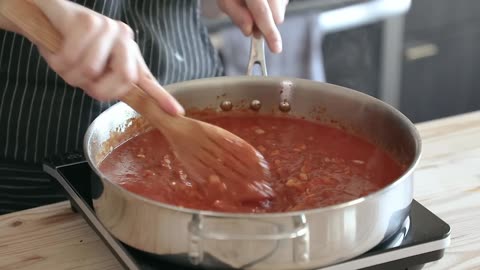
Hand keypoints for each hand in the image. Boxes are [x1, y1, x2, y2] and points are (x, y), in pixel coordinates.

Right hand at [25, 0, 183, 114]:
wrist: (45, 16)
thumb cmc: (68, 45)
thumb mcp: (92, 69)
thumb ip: (109, 83)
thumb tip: (126, 100)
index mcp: (128, 54)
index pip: (147, 79)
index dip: (162, 97)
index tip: (176, 112)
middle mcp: (124, 39)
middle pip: (124, 78)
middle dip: (97, 88)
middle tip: (80, 81)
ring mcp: (108, 27)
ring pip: (90, 70)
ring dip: (69, 73)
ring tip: (64, 61)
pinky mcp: (86, 20)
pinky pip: (72, 55)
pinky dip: (59, 60)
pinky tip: (56, 49)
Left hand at [217, 0, 287, 52]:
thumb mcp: (225, 0)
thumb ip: (236, 15)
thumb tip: (249, 31)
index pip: (262, 12)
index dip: (269, 32)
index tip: (276, 48)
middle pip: (276, 16)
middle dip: (265, 25)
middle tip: (251, 19)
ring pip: (281, 12)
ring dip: (269, 14)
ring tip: (254, 4)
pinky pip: (283, 5)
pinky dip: (272, 8)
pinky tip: (263, 1)